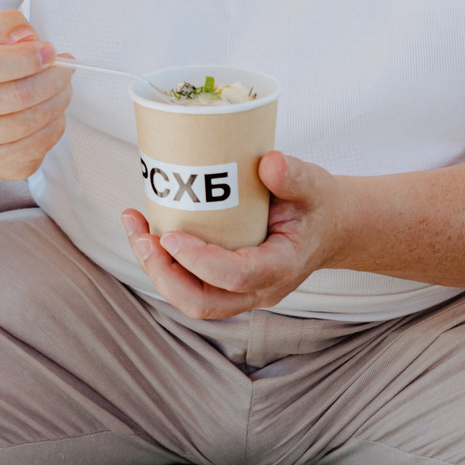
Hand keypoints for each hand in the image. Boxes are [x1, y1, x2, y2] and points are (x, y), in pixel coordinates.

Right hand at [0, 10, 72, 182]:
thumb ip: (8, 25)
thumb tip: (28, 41)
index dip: (24, 59)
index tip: (49, 51)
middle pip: (13, 98)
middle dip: (52, 80)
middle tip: (65, 68)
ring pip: (27, 125)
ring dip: (57, 102)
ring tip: (63, 87)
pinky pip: (35, 149)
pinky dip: (54, 127)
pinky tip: (52, 111)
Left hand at [122, 149, 344, 320]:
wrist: (328, 227)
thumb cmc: (318, 205)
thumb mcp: (316, 184)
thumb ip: (295, 175)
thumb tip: (269, 162)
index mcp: (281, 267)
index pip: (237, 277)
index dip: (199, 261)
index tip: (170, 235)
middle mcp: (259, 289)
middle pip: (203, 302)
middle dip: (164, 274)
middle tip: (143, 237)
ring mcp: (240, 292)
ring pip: (190, 299)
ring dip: (156, 269)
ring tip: (136, 229)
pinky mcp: (224, 283)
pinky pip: (188, 284)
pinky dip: (163, 263)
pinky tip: (146, 229)